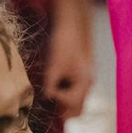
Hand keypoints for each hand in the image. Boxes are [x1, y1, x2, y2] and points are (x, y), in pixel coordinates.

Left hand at [43, 0, 94, 116]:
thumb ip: (50, 85)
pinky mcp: (78, 75)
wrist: (71, 23)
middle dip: (61, 108)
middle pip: (76, 109)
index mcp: (84, 82)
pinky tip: (52, 82)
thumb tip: (45, 100)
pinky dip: (62, 92)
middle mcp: (86, 83)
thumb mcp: (54, 65)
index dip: (57, 99)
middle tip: (47, 96)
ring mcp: (83, 80)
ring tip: (49, 88)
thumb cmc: (63, 42)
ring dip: (61, 100)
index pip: (71, 104)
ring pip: (74, 101)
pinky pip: (71, 92)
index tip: (47, 89)